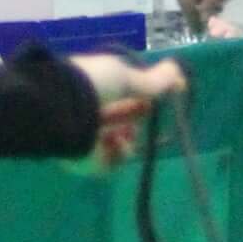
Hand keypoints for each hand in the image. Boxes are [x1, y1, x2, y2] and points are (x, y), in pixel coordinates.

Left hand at [70, 51, 186, 172]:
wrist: (61, 108)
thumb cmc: (93, 84)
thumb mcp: (126, 76)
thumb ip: (155, 81)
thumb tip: (181, 76)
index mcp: (93, 88)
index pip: (122, 98)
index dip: (141, 100)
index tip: (152, 101)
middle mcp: (88, 112)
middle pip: (122, 123)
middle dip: (135, 121)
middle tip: (142, 117)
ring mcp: (84, 138)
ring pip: (118, 144)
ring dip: (128, 139)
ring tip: (124, 134)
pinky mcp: (81, 161)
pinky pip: (108, 164)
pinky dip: (117, 156)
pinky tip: (117, 145)